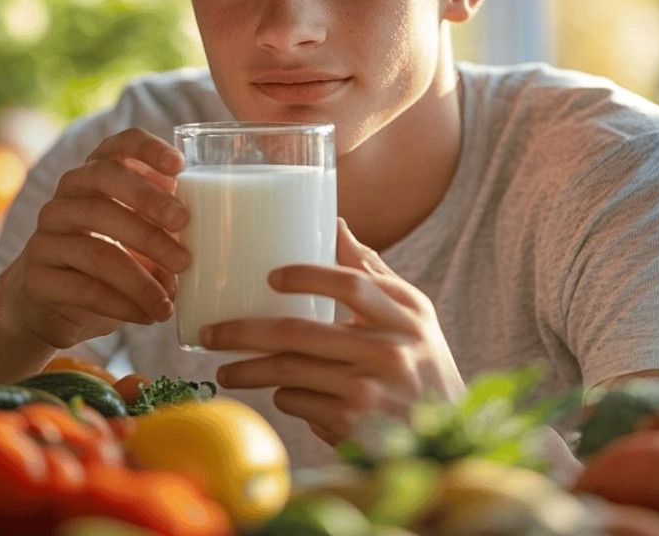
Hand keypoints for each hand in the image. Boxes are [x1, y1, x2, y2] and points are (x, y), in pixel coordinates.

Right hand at [0, 128, 190, 362]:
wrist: (49, 306)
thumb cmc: (107, 262)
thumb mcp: (135, 235)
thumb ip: (162, 221)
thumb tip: (209, 224)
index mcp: (92, 178)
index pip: (117, 145)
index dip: (147, 148)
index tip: (179, 166)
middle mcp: (64, 199)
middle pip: (104, 184)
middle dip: (149, 205)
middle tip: (185, 229)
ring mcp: (45, 237)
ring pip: (97, 248)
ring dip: (142, 278)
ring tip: (170, 300)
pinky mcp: (38, 277)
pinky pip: (84, 289)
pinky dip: (123, 305)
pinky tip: (148, 316)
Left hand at [200, 219, 465, 444]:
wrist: (446, 435)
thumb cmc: (420, 364)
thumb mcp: (411, 316)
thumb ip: (372, 272)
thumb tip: (335, 222)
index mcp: (406, 316)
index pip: (352, 285)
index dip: (307, 277)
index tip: (271, 276)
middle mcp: (390, 352)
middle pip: (301, 332)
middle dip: (245, 331)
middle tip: (212, 333)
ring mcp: (371, 392)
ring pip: (290, 372)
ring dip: (248, 370)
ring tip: (224, 369)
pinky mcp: (354, 426)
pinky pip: (300, 403)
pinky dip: (284, 397)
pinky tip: (279, 393)